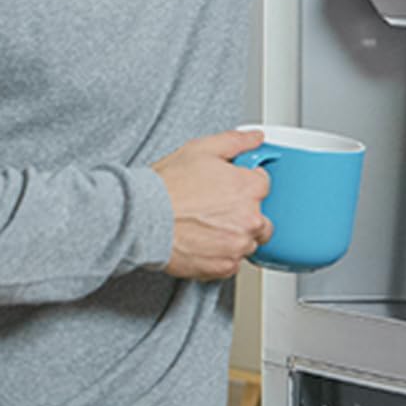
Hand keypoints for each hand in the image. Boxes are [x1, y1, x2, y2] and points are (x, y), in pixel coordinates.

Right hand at [151, 129, 271, 280]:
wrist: (141, 219)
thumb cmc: (168, 186)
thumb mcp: (201, 149)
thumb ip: (236, 141)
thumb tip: (256, 138)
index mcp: (248, 188)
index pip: (264, 184)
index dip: (244, 183)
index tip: (230, 187)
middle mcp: (249, 219)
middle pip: (262, 218)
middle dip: (245, 214)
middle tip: (218, 210)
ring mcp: (237, 245)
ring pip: (248, 243)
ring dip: (234, 237)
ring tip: (207, 227)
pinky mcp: (223, 267)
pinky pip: (232, 263)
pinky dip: (221, 256)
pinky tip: (203, 243)